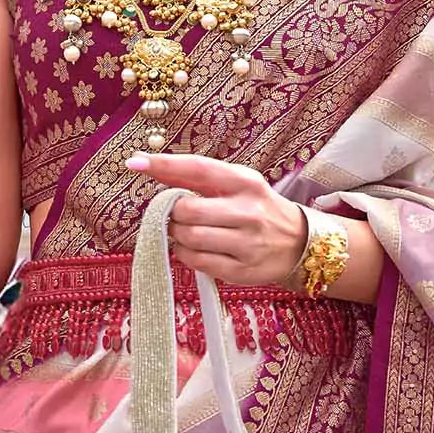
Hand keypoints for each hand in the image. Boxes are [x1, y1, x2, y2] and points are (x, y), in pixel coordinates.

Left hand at [125, 151, 306, 285]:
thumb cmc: (255, 208)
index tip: (136, 162)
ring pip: (189, 238)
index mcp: (245, 182)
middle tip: (179, 216)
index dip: (165, 165)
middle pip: (187, 210)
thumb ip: (192, 176)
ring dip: (178, 236)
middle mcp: (248, 211)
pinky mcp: (242, 270)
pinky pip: (197, 262)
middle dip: (173, 214)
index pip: (199, 169)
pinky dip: (186, 255)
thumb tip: (144, 162)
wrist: (298, 242)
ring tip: (188, 232)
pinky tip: (196, 249)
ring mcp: (247, 243)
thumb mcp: (233, 184)